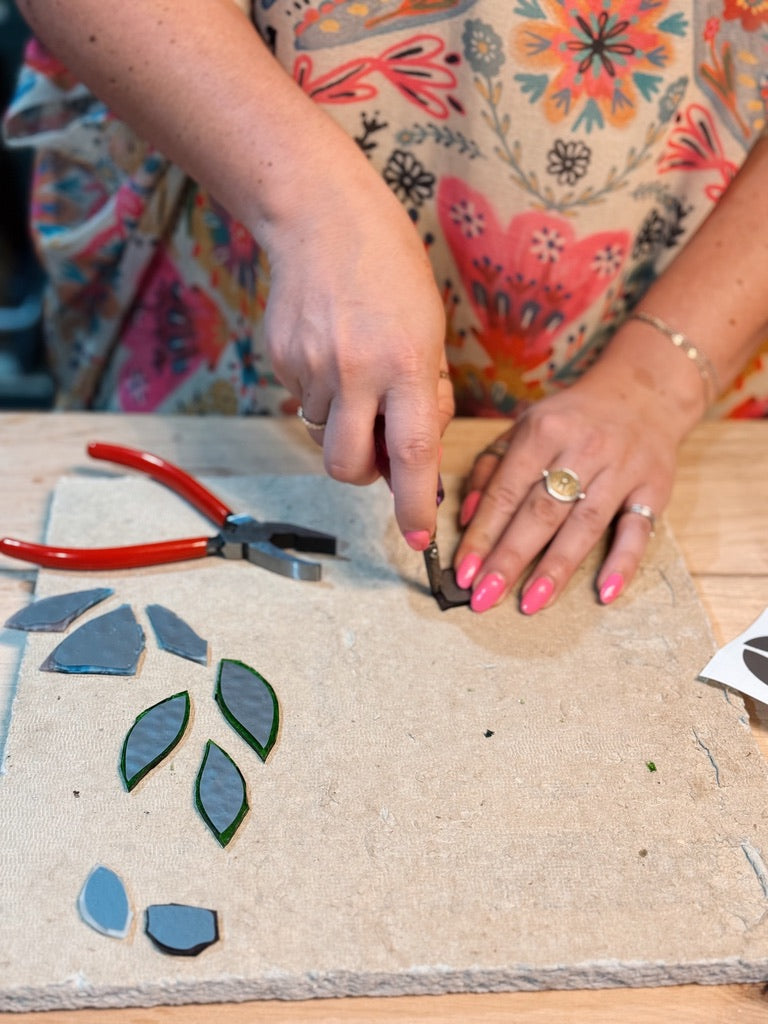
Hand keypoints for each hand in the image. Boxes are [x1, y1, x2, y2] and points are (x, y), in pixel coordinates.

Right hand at [262, 159, 453, 545]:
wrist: (322, 218)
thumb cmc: (390, 269)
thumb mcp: (430, 327)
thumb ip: (425, 392)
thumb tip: (412, 451)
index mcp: (405, 363)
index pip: (411, 454)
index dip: (414, 505)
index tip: (419, 539)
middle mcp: (356, 371)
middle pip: (349, 468)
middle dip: (364, 474)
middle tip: (377, 447)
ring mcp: (312, 366)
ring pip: (323, 435)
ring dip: (343, 424)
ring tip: (355, 371)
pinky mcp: (281, 360)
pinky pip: (304, 401)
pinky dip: (321, 393)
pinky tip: (331, 349)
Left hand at [452, 368, 686, 613]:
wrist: (644, 392)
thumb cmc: (572, 419)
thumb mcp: (524, 427)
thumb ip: (490, 469)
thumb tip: (466, 518)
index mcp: (542, 430)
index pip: (505, 492)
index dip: (482, 535)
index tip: (464, 572)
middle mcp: (582, 448)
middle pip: (541, 512)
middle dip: (509, 558)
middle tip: (484, 597)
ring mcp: (621, 469)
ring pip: (585, 524)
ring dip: (556, 567)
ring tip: (531, 603)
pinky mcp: (654, 487)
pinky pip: (639, 530)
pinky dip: (623, 563)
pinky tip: (604, 592)